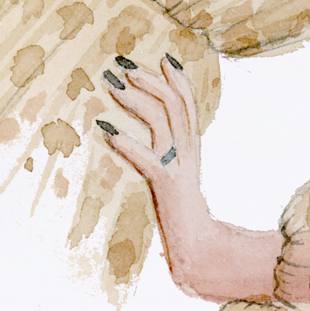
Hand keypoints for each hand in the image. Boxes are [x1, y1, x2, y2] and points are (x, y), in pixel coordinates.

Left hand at [95, 48, 279, 304]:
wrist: (203, 252)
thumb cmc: (186, 219)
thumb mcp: (178, 181)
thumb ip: (169, 160)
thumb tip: (156, 147)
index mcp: (191, 149)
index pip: (188, 104)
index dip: (176, 78)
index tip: (162, 58)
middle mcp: (188, 152)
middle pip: (174, 104)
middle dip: (147, 80)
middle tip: (121, 65)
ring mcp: (179, 167)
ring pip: (162, 121)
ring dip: (135, 100)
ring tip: (111, 86)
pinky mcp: (167, 187)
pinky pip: (147, 160)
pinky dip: (127, 143)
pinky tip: (107, 132)